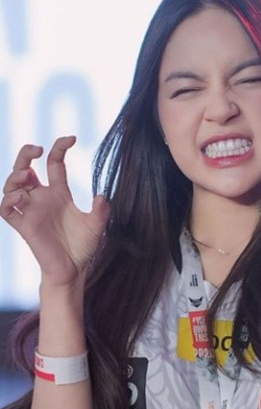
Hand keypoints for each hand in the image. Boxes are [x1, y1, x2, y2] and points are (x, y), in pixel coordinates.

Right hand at [0, 136, 110, 287]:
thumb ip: (100, 211)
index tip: (70, 138)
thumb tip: (102, 196)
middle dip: (25, 154)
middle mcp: (42, 198)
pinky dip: (9, 200)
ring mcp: (31, 211)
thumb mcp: (96, 226)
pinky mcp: (24, 226)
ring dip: (15, 175)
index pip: (53, 163)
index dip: (59, 147)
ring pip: (11, 186)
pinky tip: (21, 197)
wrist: (74, 270)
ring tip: (28, 175)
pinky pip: (7, 209)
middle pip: (25, 168)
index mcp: (59, 193)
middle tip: (36, 148)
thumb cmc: (84, 247)